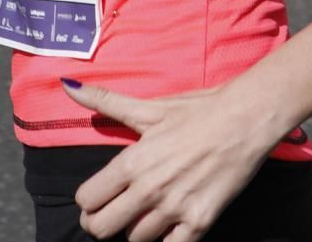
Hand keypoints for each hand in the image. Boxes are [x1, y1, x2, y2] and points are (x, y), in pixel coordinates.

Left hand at [61, 79, 274, 241]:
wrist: (243, 120)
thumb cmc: (195, 111)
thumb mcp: (148, 108)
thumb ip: (106, 101)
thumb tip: (68, 86)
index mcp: (132, 161)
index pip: (88, 199)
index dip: (88, 200)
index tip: (97, 196)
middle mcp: (149, 189)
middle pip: (103, 228)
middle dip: (102, 221)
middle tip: (112, 211)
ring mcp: (174, 209)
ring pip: (135, 239)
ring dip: (137, 228)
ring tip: (147, 210)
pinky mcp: (200, 223)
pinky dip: (166, 239)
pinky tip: (170, 223)